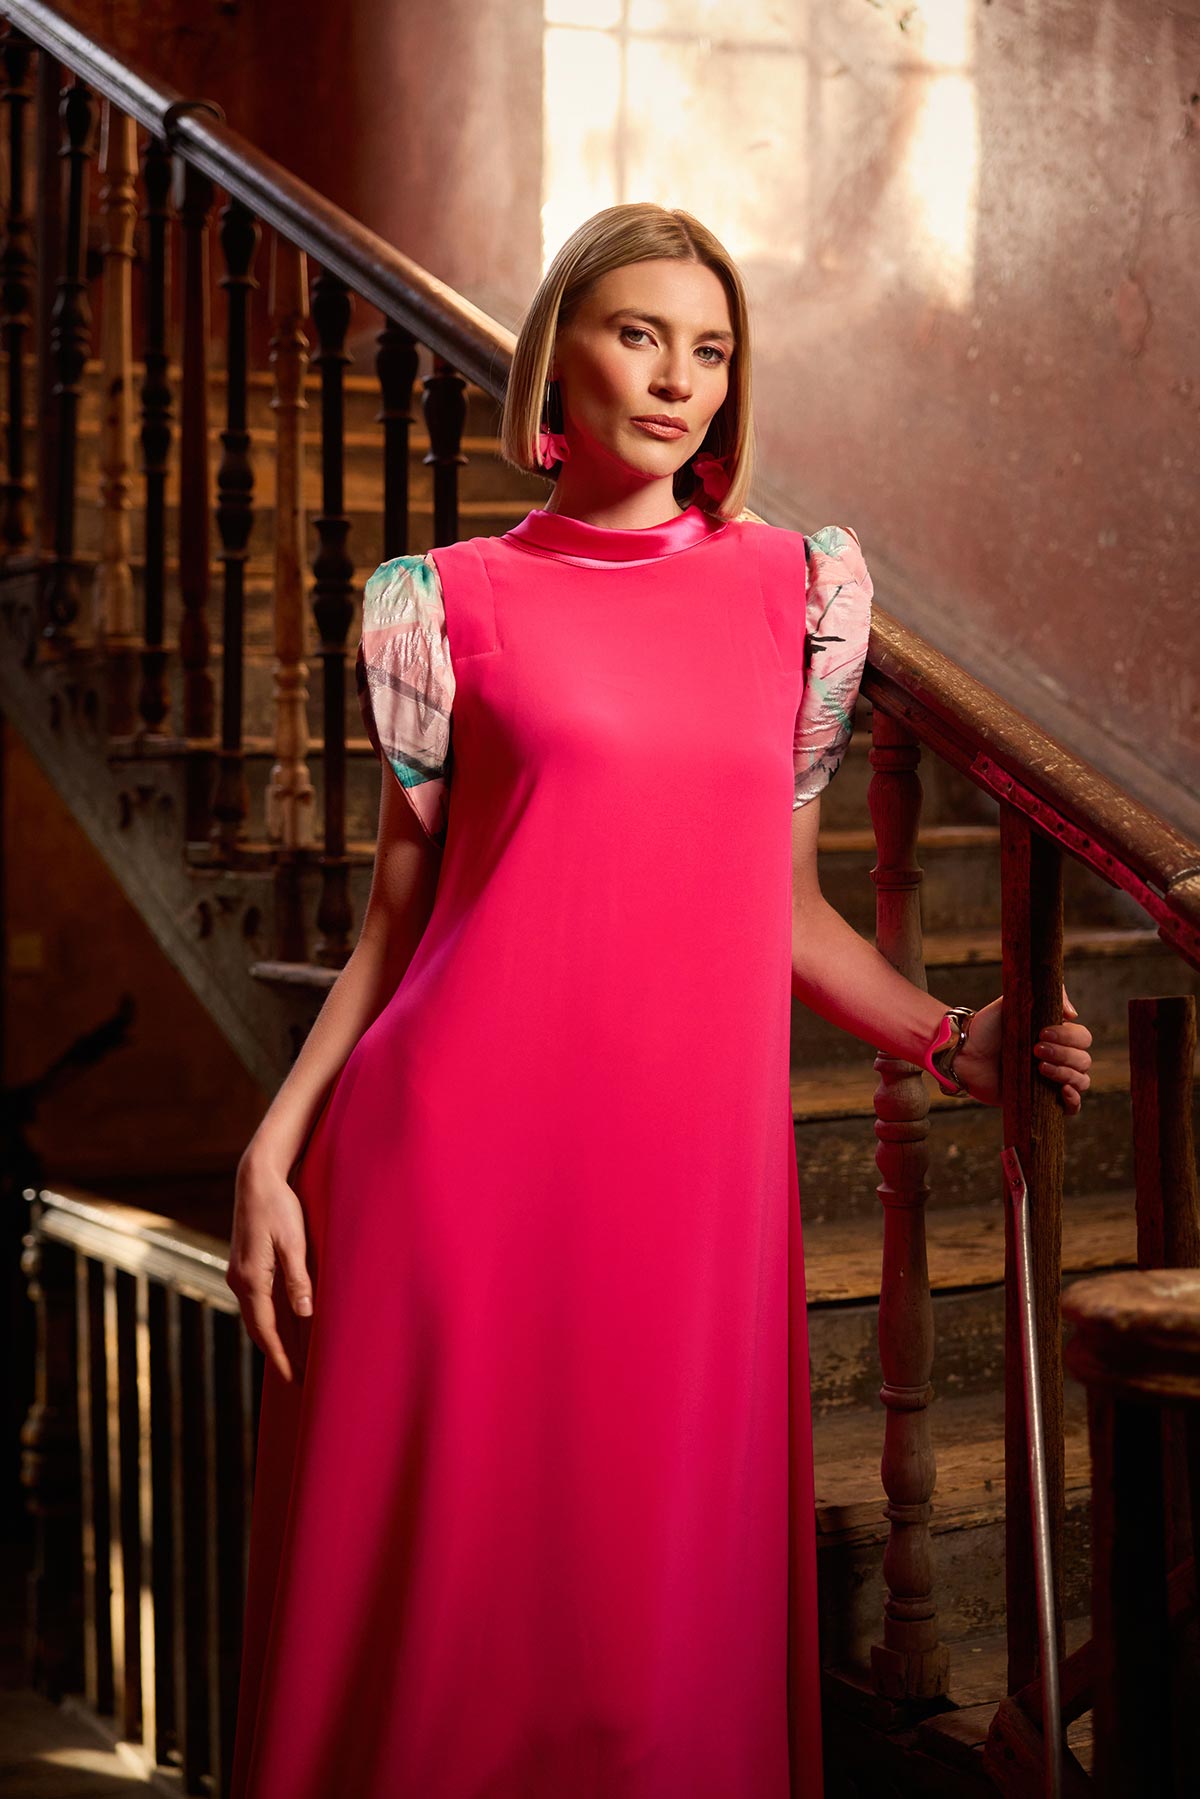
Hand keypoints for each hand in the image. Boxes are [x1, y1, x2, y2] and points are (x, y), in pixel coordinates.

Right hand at [226, 1146, 314, 1383]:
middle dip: (277, 1354)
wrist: (257, 1178)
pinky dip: (272, 1319)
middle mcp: (240, 1280)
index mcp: (252, 1278)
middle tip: (296, 1379)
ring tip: (294, 1359)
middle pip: (259, 1328)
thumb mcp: (294, 1241)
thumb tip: (305, 1315)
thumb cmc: (279, 1206)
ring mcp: (240, 1273)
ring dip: (275, 1338)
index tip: (293, 1379)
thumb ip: (298, 1279)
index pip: (267, 1330)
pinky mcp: (246, 1264)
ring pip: (258, 1316)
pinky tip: (285, 1325)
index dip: (281, 1357)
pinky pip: (259, 1301)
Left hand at [954, 985, 1092, 1114]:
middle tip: (1036, 1049)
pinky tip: (1062, 1091)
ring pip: (1081, 1081)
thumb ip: (1042, 995)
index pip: (1082, 1038)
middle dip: (1064, 1054)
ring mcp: (1050, 1080)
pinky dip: (1074, 1100)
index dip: (1069, 1036)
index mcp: (1055, 1036)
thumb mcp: (1011, 1002)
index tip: (1042, 1033)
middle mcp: (1057, 1058)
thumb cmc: (986, 1027)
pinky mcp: (1040, 1101)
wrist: (962, 1052)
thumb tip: (1074, 1014)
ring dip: (1067, 1074)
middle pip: (1084, 1060)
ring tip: (1040, 1068)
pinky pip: (1071, 1107)